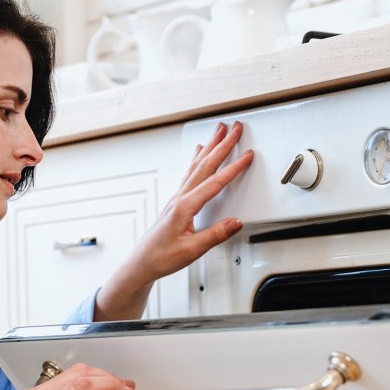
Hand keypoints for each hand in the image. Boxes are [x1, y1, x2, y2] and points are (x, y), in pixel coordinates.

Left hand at [95, 121, 254, 320]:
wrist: (142, 262)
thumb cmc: (161, 256)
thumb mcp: (192, 250)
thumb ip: (215, 235)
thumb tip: (236, 222)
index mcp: (185, 206)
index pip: (214, 182)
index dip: (233, 168)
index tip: (247, 155)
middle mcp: (180, 198)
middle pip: (205, 164)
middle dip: (222, 144)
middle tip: (235, 127)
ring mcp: (177, 197)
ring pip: (196, 165)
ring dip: (210, 146)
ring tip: (219, 130)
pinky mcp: (176, 201)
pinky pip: (189, 172)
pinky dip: (197, 158)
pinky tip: (198, 151)